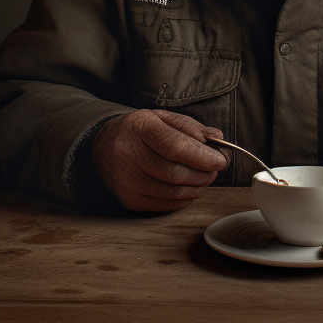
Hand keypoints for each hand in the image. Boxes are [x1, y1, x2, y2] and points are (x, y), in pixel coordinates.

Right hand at [90, 109, 228, 211]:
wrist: (101, 146)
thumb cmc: (139, 130)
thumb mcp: (162, 118)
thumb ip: (190, 127)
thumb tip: (217, 138)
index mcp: (139, 127)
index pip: (175, 146)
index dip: (201, 156)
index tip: (221, 159)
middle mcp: (128, 154)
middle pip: (175, 172)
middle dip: (203, 173)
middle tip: (215, 168)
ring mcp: (126, 180)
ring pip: (172, 191)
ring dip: (197, 186)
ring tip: (205, 176)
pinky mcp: (129, 199)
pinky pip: (166, 203)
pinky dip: (184, 197)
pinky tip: (189, 187)